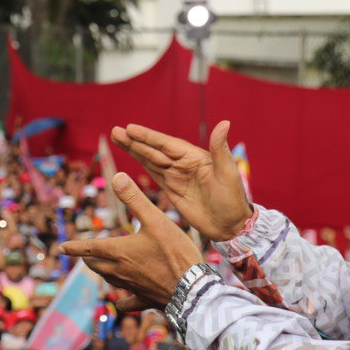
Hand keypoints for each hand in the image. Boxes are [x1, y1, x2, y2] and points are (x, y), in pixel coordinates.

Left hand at [60, 173, 201, 310]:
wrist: (192, 287)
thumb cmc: (174, 252)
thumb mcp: (156, 219)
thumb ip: (135, 198)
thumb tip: (117, 177)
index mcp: (118, 251)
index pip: (88, 247)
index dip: (73, 247)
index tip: (61, 248)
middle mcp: (119, 271)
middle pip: (95, 265)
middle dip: (88, 257)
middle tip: (85, 253)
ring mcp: (131, 287)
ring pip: (108, 280)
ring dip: (102, 272)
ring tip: (103, 267)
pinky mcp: (144, 300)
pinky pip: (127, 302)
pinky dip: (122, 299)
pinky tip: (123, 300)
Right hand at [112, 122, 250, 241]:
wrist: (231, 226)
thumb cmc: (233, 200)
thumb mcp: (228, 173)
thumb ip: (220, 149)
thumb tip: (224, 123)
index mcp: (194, 157)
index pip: (166, 144)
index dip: (148, 137)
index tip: (130, 129)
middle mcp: (183, 164)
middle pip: (154, 150)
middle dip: (134, 141)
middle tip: (115, 131)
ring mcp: (177, 177)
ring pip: (150, 160)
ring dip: (134, 150)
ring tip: (117, 139)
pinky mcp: (172, 190)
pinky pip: (154, 174)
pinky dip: (141, 165)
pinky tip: (132, 156)